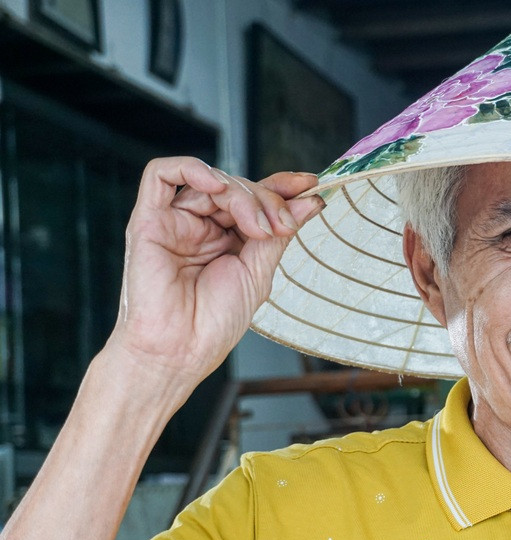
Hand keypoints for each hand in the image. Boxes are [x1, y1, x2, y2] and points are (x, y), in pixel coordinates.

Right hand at [106, 156, 324, 386]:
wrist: (178, 350)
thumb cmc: (213, 322)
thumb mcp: (258, 272)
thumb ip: (280, 233)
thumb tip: (311, 200)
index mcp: (229, 240)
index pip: (256, 199)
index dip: (283, 187)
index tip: (311, 184)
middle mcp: (202, 227)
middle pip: (239, 188)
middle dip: (267, 200)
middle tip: (282, 226)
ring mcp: (176, 222)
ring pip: (212, 181)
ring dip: (243, 195)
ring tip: (258, 227)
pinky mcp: (149, 220)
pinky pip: (162, 175)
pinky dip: (193, 169)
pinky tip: (218, 185)